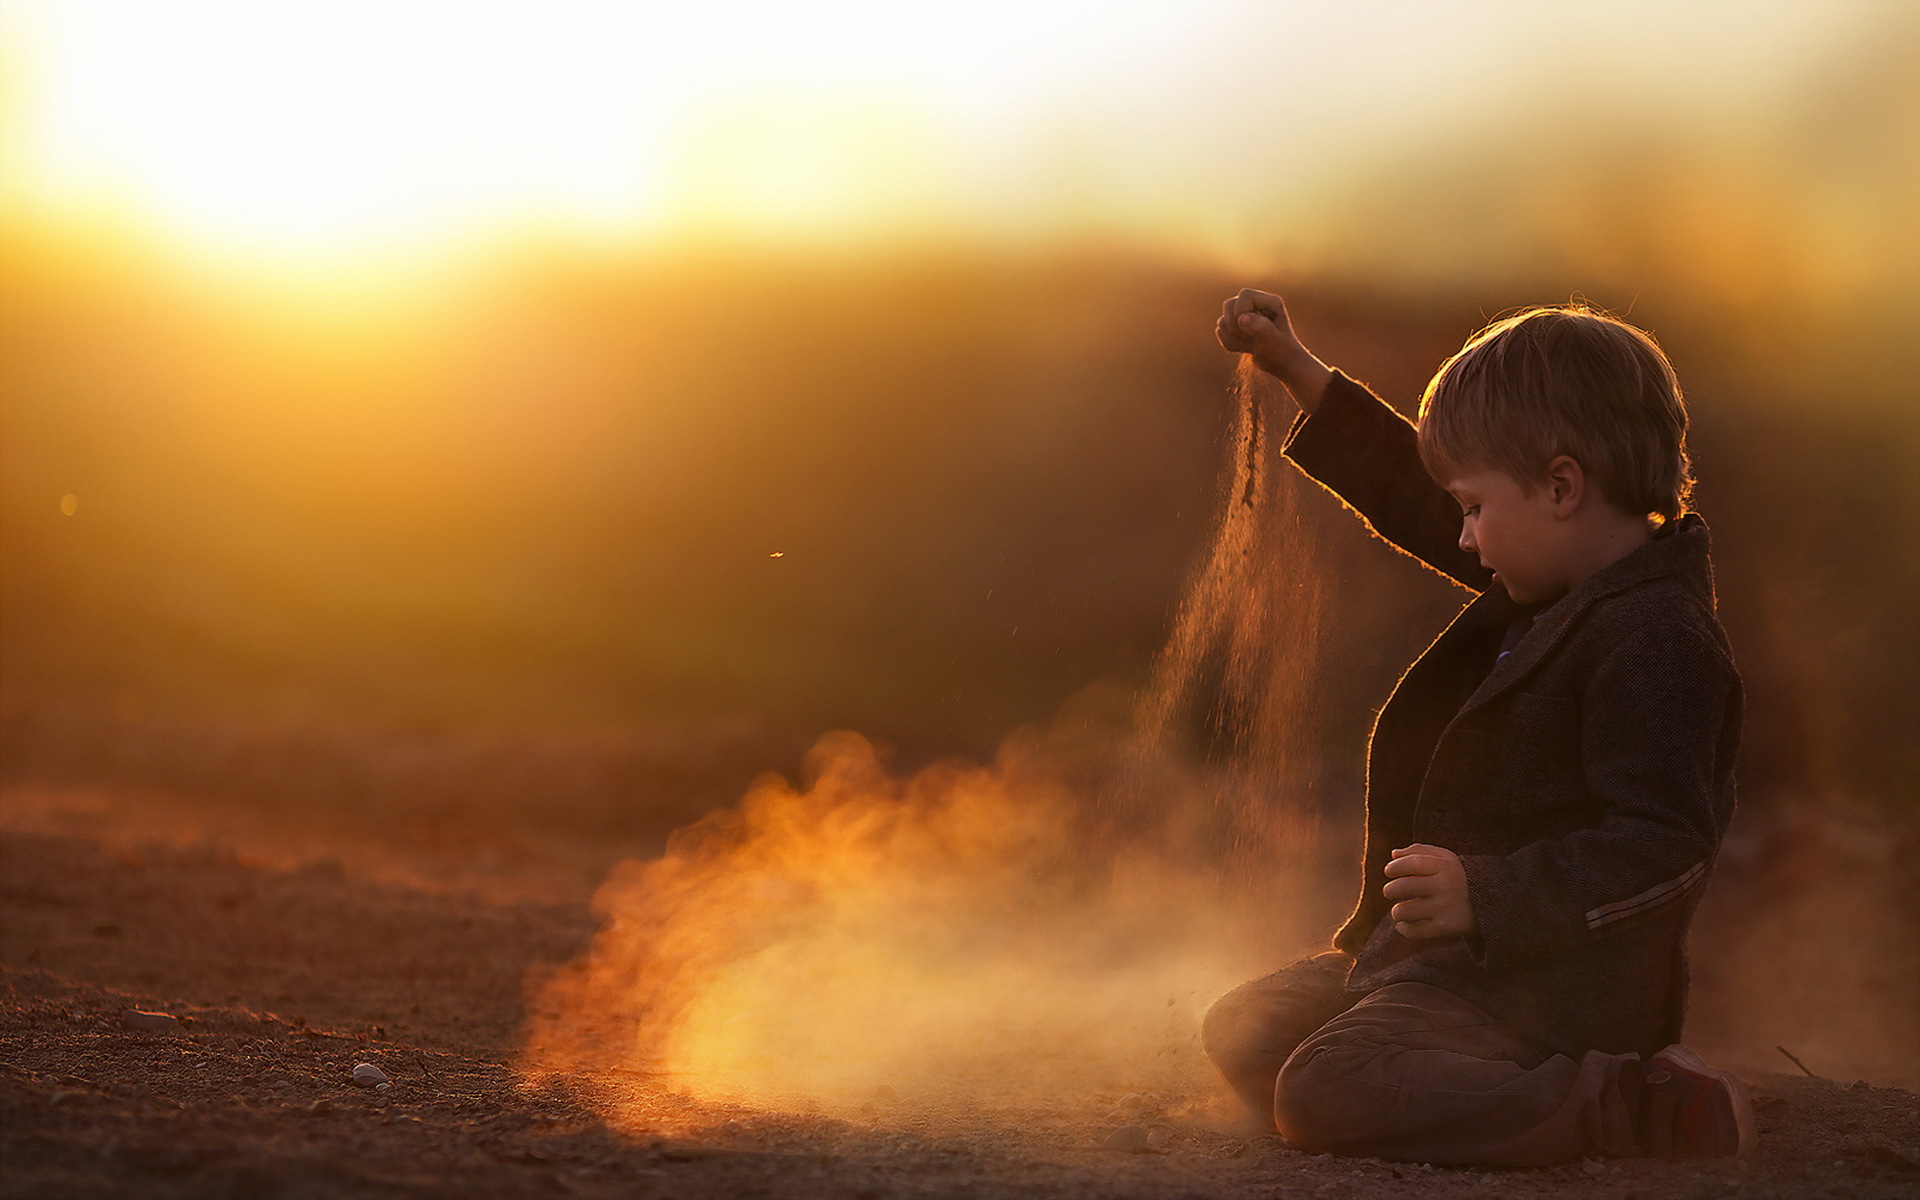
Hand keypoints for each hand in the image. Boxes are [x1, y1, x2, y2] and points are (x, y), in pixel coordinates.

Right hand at [1214, 288, 1331, 410]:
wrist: (1283, 365)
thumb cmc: (1283, 352)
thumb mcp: (1274, 341)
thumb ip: (1260, 328)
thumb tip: (1242, 318)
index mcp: (1269, 302)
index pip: (1244, 295)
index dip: (1241, 311)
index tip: (1249, 329)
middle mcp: (1256, 306)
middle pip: (1229, 305)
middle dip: (1233, 324)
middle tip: (1248, 338)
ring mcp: (1245, 316)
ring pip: (1223, 320)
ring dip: (1232, 336)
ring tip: (1250, 344)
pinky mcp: (1237, 328)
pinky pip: (1221, 332)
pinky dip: (1229, 343)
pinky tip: (1245, 348)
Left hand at [1382, 844, 1475, 939]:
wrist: (1491, 903)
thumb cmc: (1458, 877)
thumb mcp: (1445, 858)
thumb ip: (1419, 852)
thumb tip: (1393, 854)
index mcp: (1445, 866)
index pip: (1411, 863)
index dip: (1394, 867)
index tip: (1389, 871)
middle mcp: (1445, 886)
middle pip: (1402, 887)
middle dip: (1389, 890)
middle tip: (1391, 892)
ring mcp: (1444, 908)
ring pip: (1403, 911)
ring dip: (1396, 911)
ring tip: (1401, 909)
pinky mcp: (1445, 927)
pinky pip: (1413, 931)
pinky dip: (1403, 929)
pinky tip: (1405, 924)